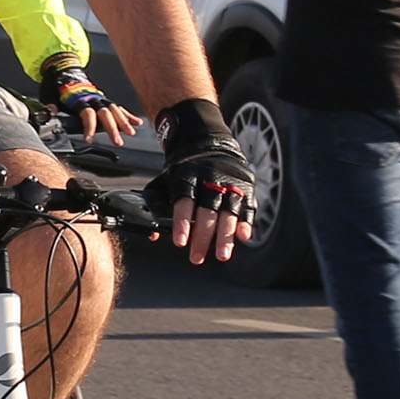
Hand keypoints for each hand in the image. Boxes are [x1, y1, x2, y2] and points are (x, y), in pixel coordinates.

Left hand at [44, 59, 138, 146]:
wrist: (64, 70)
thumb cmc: (57, 85)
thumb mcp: (49, 94)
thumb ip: (51, 104)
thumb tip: (50, 110)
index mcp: (79, 98)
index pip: (88, 114)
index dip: (89, 127)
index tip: (89, 140)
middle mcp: (92, 98)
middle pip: (105, 114)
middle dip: (113, 128)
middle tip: (118, 141)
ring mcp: (100, 98)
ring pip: (115, 110)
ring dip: (124, 122)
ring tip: (131, 133)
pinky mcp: (104, 99)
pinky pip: (118, 107)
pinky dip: (128, 115)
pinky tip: (137, 122)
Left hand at [145, 98, 256, 262]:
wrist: (207, 140)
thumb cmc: (182, 169)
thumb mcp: (166, 180)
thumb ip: (158, 205)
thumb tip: (153, 235)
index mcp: (186, 176)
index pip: (184, 202)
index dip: (182, 223)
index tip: (180, 243)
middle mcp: (209, 179)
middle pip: (207, 210)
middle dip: (203, 236)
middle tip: (197, 258)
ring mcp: (229, 182)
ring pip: (228, 210)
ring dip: (226, 235)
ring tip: (222, 255)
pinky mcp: (246, 186)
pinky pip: (247, 205)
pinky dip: (245, 221)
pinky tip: (243, 237)